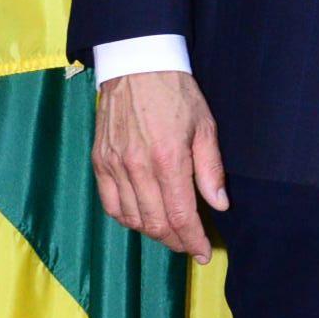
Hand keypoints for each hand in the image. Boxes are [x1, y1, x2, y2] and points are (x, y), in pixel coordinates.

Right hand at [91, 70, 229, 260]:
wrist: (136, 65)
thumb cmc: (176, 93)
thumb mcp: (205, 127)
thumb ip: (211, 169)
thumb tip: (219, 205)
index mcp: (168, 159)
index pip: (180, 216)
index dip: (193, 240)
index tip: (203, 252)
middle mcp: (137, 167)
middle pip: (155, 224)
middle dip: (175, 241)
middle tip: (189, 244)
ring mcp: (114, 165)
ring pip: (130, 219)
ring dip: (151, 233)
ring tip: (169, 232)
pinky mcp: (99, 161)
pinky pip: (110, 203)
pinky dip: (126, 218)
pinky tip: (142, 218)